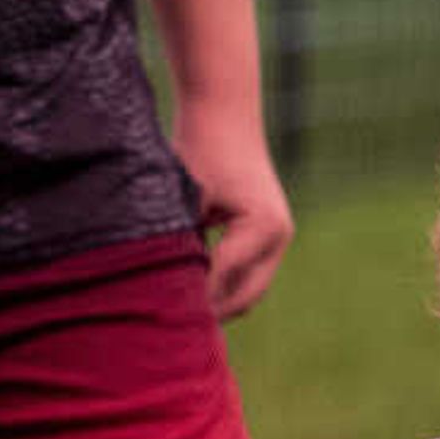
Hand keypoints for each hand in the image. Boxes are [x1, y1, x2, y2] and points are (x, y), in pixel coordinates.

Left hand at [168, 95, 292, 318]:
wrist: (223, 110)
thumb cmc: (200, 147)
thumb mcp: (186, 198)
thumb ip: (181, 243)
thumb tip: (167, 289)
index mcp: (262, 227)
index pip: (222, 279)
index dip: (192, 299)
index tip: (161, 315)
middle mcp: (278, 235)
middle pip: (245, 297)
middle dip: (211, 312)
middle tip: (171, 328)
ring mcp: (277, 235)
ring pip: (248, 289)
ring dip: (217, 301)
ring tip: (179, 316)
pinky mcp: (267, 232)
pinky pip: (246, 271)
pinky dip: (221, 283)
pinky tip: (190, 292)